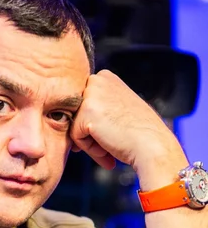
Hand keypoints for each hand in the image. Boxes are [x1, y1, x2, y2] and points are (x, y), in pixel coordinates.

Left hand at [71, 70, 186, 187]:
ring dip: (91, 142)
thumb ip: (100, 106)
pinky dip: (90, 149)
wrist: (152, 145)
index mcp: (105, 77)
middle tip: (111, 143)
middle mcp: (97, 80)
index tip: (111, 134)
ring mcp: (91, 94)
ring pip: (75, 127)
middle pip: (77, 116)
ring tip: (111, 146)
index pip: (83, 107)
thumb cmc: (139, 133)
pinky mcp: (86, 112)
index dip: (95, 125)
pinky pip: (75, 137)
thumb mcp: (119, 108)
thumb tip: (77, 119)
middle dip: (91, 134)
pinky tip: (108, 149)